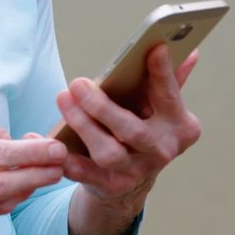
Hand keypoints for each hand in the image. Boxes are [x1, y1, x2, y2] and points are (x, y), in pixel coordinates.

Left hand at [56, 44, 202, 234]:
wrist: (133, 179)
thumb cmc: (144, 127)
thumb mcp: (160, 105)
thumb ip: (171, 78)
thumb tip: (188, 49)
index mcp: (179, 126)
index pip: (170, 96)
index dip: (163, 74)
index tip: (154, 49)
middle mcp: (161, 150)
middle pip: (132, 130)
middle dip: (102, 108)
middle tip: (77, 83)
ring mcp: (135, 171)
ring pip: (108, 153)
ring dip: (83, 126)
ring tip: (63, 100)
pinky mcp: (110, 185)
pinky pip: (83, 173)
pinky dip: (64, 158)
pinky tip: (47, 140)